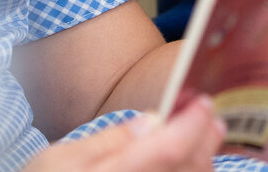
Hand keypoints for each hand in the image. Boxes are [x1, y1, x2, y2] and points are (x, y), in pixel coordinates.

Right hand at [23, 96, 223, 170]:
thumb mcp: (59, 158)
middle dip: (205, 138)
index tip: (202, 102)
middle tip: (208, 114)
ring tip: (202, 136)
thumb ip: (109, 140)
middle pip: (189, 168)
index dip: (192, 123)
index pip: (170, 148)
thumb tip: (151, 121)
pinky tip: (188, 163)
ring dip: (203, 160)